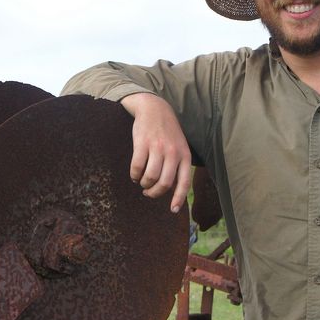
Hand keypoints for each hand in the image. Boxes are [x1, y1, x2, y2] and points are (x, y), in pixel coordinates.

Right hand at [120, 92, 191, 212]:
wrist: (154, 108)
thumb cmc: (167, 132)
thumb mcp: (179, 147)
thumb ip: (178, 166)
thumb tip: (174, 190)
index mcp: (184, 155)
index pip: (184, 183)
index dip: (178, 199)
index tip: (172, 210)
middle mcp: (173, 152)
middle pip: (164, 183)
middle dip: (154, 193)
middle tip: (148, 192)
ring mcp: (158, 147)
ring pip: (150, 177)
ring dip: (144, 184)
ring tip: (142, 182)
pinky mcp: (142, 143)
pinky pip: (137, 167)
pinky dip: (134, 175)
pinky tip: (134, 174)